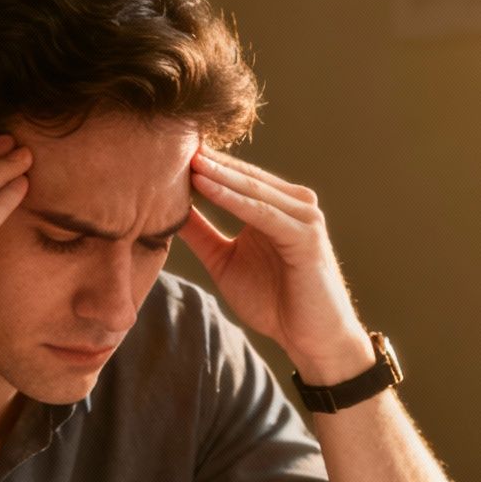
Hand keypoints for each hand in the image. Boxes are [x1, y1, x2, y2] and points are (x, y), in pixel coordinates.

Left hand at [181, 148, 374, 382]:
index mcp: (276, 207)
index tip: (167, 149)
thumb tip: (169, 210)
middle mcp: (293, 204)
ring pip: (252, 189)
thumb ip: (202, 234)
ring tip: (186, 158)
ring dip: (219, 173)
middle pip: (244, 175)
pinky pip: (262, 212)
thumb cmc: (274, 303)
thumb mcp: (225, 262)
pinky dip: (233, 199)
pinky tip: (206, 186)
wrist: (313, 340)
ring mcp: (304, 217)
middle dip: (209, 160)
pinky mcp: (306, 236)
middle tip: (172, 140)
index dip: (204, 164)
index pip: (236, 176)